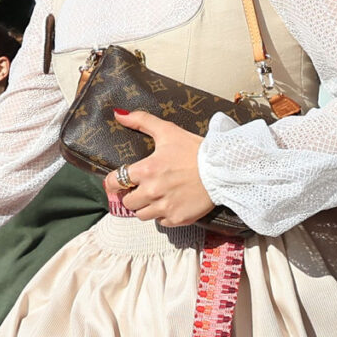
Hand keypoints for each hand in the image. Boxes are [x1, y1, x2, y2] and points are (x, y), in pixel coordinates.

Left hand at [107, 110, 217, 227]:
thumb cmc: (194, 149)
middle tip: (141, 189)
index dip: (114, 182)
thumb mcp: (167, 131)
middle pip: (127, 202)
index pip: (115, 182)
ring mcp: (164, 207)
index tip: (119, 182)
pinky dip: (163, 214)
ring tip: (156, 197)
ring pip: (141, 215)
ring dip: (145, 207)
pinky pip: (161, 222)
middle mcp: (152, 192)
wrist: (223, 168)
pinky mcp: (177, 218)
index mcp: (145, 170)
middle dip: (131, 195)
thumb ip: (141, 121)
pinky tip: (171, 203)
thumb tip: (118, 115)